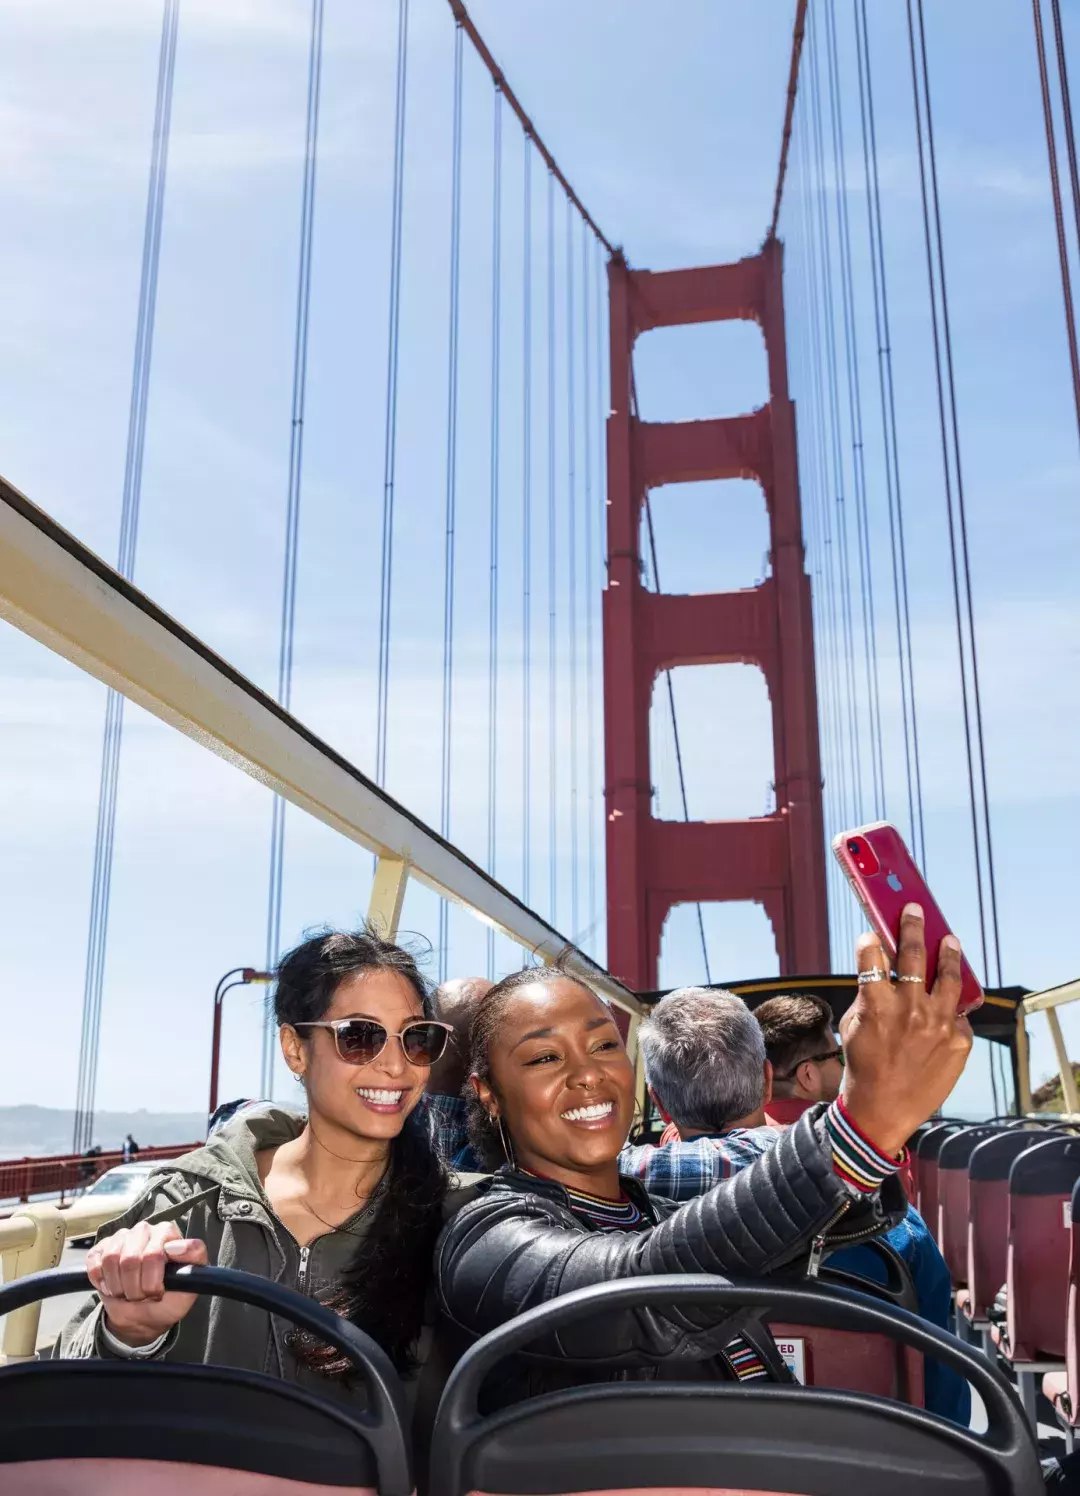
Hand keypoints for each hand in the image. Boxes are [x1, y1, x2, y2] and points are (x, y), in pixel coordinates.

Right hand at [87, 1220, 206, 1347]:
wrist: (143, 1315)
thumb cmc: (171, 1297)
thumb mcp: (192, 1283)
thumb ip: (195, 1257)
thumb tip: (175, 1246)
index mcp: (167, 1232)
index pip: (154, 1254)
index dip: (152, 1281)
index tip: (158, 1293)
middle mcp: (144, 1229)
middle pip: (130, 1259)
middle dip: (135, 1288)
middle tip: (142, 1296)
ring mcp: (121, 1237)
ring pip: (110, 1260)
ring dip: (119, 1287)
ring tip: (129, 1292)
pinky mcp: (100, 1249)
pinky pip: (94, 1263)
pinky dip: (102, 1282)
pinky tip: (112, 1287)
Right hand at [839, 904, 972, 1157]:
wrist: (884, 1110)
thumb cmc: (863, 1066)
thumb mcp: (853, 1026)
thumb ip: (868, 997)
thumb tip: (882, 971)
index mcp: (876, 1004)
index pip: (872, 956)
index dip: (870, 941)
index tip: (872, 934)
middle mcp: (909, 1009)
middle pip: (914, 954)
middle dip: (913, 927)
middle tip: (915, 911)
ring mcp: (938, 1024)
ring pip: (949, 977)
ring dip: (948, 953)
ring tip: (949, 940)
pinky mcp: (959, 1040)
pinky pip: (957, 1014)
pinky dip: (950, 1007)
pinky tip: (948, 1003)